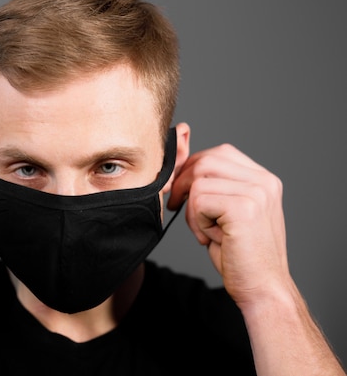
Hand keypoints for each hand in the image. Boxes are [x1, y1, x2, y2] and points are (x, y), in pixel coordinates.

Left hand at [168, 143, 289, 306]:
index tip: (179, 192)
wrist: (261, 288)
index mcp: (263, 179)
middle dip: (183, 184)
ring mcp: (257, 193)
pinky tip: (212, 239)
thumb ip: (214, 187)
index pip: (219, 153)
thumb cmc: (239, 255)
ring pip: (199, 181)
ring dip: (192, 209)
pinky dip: (196, 222)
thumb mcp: (226, 213)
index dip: (192, 169)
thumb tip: (180, 164)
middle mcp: (264, 181)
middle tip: (176, 206)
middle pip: (206, 161)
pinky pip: (199, 201)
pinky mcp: (244, 208)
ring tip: (206, 231)